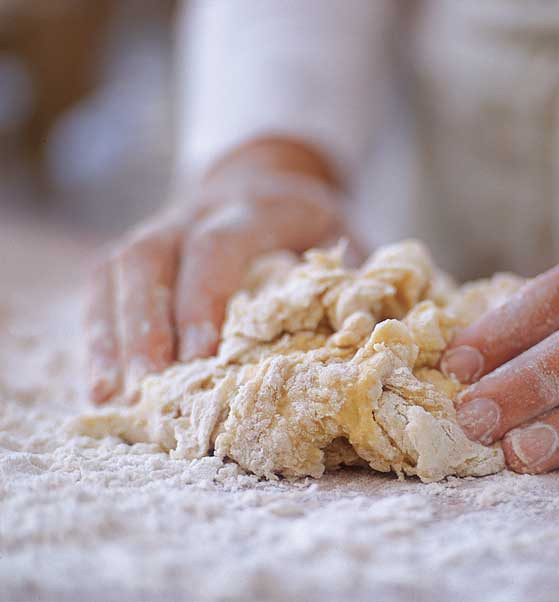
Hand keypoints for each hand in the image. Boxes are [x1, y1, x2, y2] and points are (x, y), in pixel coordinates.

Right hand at [85, 138, 345, 403]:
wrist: (269, 182)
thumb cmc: (312, 226)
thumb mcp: (345, 239)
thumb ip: (347, 280)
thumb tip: (346, 340)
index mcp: (255, 207)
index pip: (218, 245)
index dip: (204, 299)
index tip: (201, 357)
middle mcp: (196, 211)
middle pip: (150, 256)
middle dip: (145, 324)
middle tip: (150, 384)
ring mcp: (161, 228)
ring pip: (116, 271)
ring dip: (111, 335)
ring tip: (112, 395)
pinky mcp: (140, 253)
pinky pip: (104, 288)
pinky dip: (100, 336)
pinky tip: (102, 385)